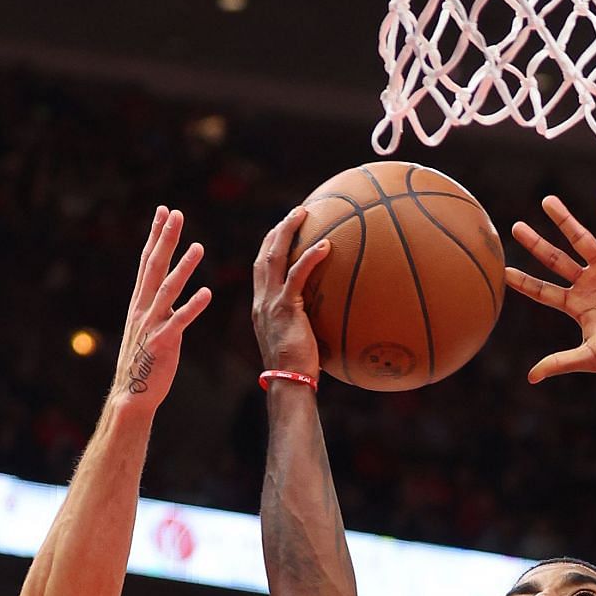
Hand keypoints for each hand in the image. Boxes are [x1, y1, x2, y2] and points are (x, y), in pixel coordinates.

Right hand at [114, 206, 212, 410]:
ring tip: (198, 246)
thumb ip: (158, 305)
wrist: (132, 394)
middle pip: (155, 267)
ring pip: (168, 290)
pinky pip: (179, 322)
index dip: (155, 235)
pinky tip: (207, 292)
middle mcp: (143, 309)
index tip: (163, 211)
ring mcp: (151, 325)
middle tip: (176, 213)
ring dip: (183, 267)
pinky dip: (192, 307)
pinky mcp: (163, 344)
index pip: (148, 262)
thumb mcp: (150, 326)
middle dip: (165, 239)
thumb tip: (169, 288)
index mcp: (140, 302)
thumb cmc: (145, 360)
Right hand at [252, 206, 333, 379]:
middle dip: (278, 230)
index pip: (261, 268)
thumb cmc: (298, 370)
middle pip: (264, 254)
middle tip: (297, 212)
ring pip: (273, 257)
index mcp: (262, 307)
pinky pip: (296, 275)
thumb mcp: (300, 341)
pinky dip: (310, 258)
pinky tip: (326, 245)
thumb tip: (334, 319)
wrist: (288, 383)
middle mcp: (261, 301)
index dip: (270, 246)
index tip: (284, 230)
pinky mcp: (285, 309)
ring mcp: (270, 303)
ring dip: (287, 231)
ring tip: (304, 213)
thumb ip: (307, 325)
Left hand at [504, 189, 595, 383]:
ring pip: (581, 239)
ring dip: (565, 220)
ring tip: (547, 201)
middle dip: (535, 243)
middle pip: (555, 259)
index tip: (503, 270)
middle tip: (515, 227)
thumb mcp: (589, 356)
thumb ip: (560, 362)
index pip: (543, 290)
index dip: (524, 282)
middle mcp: (588, 283)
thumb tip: (531, 377)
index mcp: (577, 305)